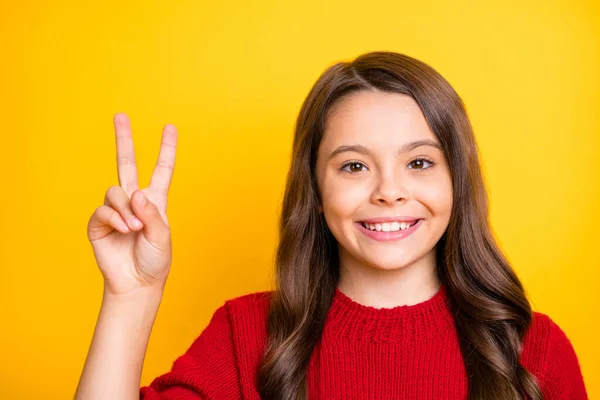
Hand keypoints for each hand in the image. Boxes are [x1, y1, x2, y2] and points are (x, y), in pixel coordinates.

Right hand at [87, 113, 176, 296]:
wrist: (137, 283)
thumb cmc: (155, 261)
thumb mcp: (163, 237)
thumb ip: (152, 214)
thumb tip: (136, 193)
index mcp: (155, 202)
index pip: (161, 170)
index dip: (167, 149)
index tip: (170, 127)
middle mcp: (134, 201)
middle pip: (126, 163)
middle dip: (123, 139)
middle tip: (120, 115)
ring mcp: (116, 210)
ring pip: (115, 191)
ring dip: (126, 208)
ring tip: (134, 227)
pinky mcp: (99, 223)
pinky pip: (103, 209)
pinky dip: (115, 218)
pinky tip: (123, 228)